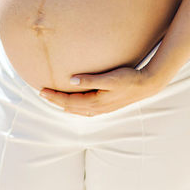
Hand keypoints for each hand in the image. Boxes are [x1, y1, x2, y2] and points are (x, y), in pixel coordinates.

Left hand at [38, 66, 161, 115]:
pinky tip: (73, 104)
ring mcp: (102, 109)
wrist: (147, 85)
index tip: (41, 90)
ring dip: (64, 105)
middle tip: (42, 93)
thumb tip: (71, 80)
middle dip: (56, 101)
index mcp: (95, 102)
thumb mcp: (109, 78)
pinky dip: (75, 107)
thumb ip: (90, 79)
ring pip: (77, 110)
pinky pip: (85, 110)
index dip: (54, 96)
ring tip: (53, 98)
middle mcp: (97, 109)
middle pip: (70, 107)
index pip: (68, 101)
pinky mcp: (106, 106)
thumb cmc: (129, 79)